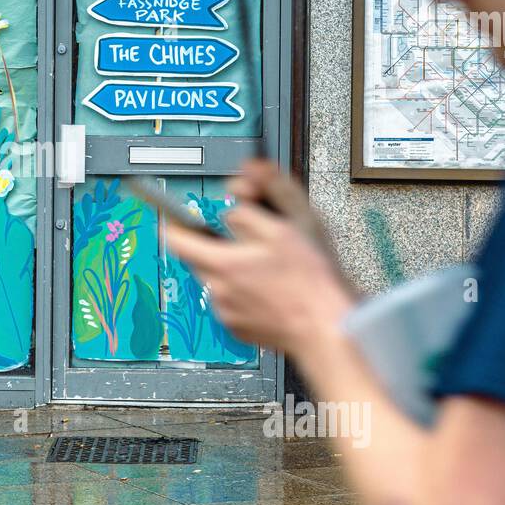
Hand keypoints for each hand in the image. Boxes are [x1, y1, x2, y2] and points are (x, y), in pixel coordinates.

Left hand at [166, 167, 355, 357]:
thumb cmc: (314, 280)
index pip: (174, 238)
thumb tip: (247, 175)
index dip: (176, 222)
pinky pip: (230, 302)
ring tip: (265, 267)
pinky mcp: (238, 329)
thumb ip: (263, 194)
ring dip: (232, 269)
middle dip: (215, 244)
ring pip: (216, 279)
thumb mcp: (293, 222)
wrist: (329, 329)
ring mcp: (226, 312)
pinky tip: (270, 289)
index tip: (178, 215)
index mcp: (223, 263)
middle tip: (243, 239)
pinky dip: (243, 292)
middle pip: (197, 257)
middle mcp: (218, 289)